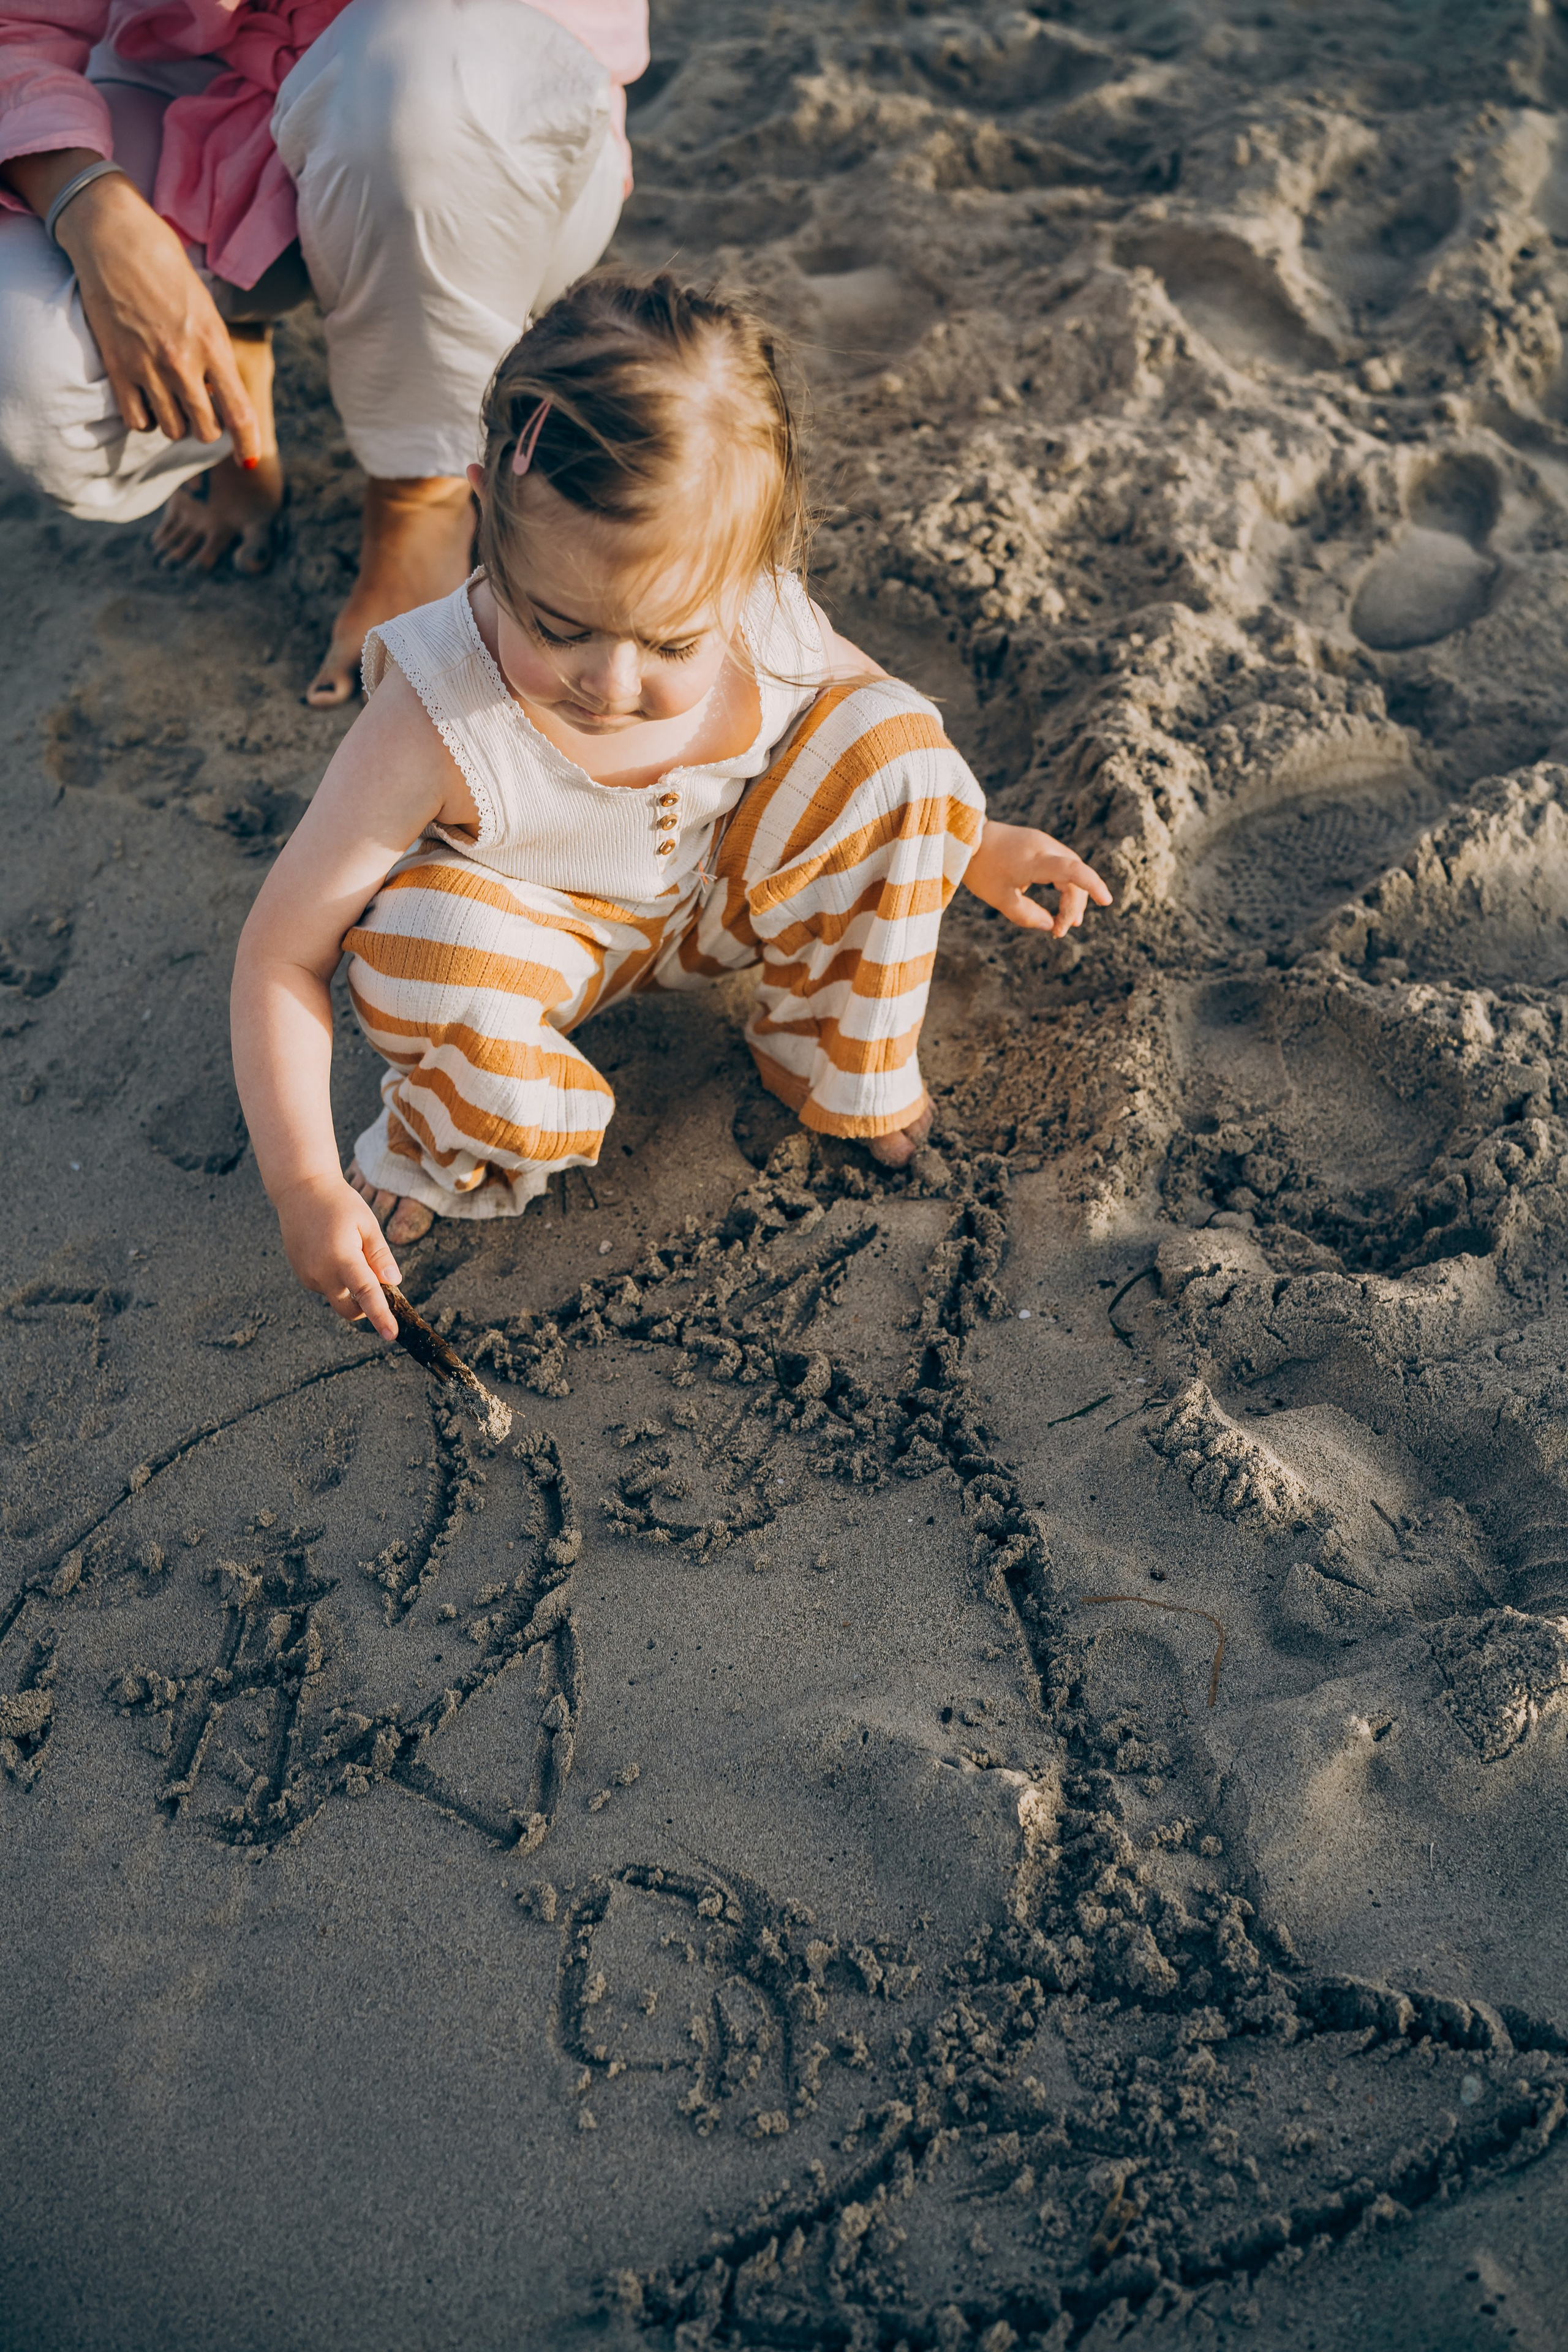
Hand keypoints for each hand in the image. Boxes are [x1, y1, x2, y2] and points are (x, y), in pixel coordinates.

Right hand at [8, 150, 259, 458]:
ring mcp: (148, 367)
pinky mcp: (117, 367)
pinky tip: (147, 404)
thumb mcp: (206, 308)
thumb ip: (214, 351)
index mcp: (213, 345)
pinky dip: (145, 420)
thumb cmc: (165, 267)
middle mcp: (182, 363)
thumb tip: (217, 391)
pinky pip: (136, 420)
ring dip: (176, 424)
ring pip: (172, 430)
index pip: (239, 413)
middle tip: (199, 410)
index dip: (248, 443)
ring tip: (171, 402)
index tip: (249, 459)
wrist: (114, 238)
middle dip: (206, 427)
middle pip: (204, 430)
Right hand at [273, 1172, 402, 1339]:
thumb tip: (393, 1282)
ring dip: (350, 1289)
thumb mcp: (367, 1224)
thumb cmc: (339, 1203)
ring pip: (337, 1298)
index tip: (391, 1335)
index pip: (366, 1295)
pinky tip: (333, 1251)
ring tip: (348, 1250)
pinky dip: (336, 1280)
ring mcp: (308, 1276)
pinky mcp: (301, 1275)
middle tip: (377, 1285)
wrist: (300, 1191)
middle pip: (349, 1310)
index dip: (380, 1316)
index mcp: (342, 1258)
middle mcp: (322, 1272)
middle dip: (365, 1309)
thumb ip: (380, 1255)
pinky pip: (325, 1288)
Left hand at [963, 819, 1112, 936]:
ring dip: (1071, 896)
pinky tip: (1062, 902)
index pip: (1071, 870)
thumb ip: (1027, 916)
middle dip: (1074, 905)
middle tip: (1062, 930)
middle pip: (1074, 877)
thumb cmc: (981, 869)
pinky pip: (1062, 864)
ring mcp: (1044, 842)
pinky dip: (1064, 884)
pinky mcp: (1040, 843)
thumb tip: (1051, 925)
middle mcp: (1044, 847)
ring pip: (1071, 871)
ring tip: (1066, 922)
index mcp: (1034, 861)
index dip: (1092, 885)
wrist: (967, 838)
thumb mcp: (1001, 899)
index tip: (1106, 901)